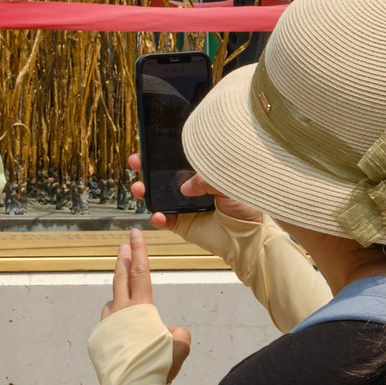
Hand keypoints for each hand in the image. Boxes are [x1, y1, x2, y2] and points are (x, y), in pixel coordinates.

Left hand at [103, 231, 191, 381]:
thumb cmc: (159, 367)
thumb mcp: (180, 347)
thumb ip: (176, 333)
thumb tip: (167, 332)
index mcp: (140, 309)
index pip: (140, 272)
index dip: (139, 251)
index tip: (134, 234)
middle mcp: (119, 312)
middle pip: (120, 279)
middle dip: (123, 260)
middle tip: (122, 245)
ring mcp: (105, 326)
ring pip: (113, 306)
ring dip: (120, 303)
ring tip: (131, 315)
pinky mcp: (97, 341)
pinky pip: (108, 329)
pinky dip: (116, 330)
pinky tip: (124, 344)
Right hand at [126, 150, 258, 229]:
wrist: (249, 237)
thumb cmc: (246, 207)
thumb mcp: (229, 183)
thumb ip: (207, 179)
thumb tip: (185, 187)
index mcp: (202, 175)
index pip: (179, 160)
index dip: (163, 154)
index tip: (149, 148)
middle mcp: (191, 189)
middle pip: (163, 176)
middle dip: (146, 169)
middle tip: (136, 162)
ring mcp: (185, 206)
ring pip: (158, 197)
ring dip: (145, 192)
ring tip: (139, 188)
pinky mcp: (182, 224)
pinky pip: (164, 220)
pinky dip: (157, 217)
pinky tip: (158, 215)